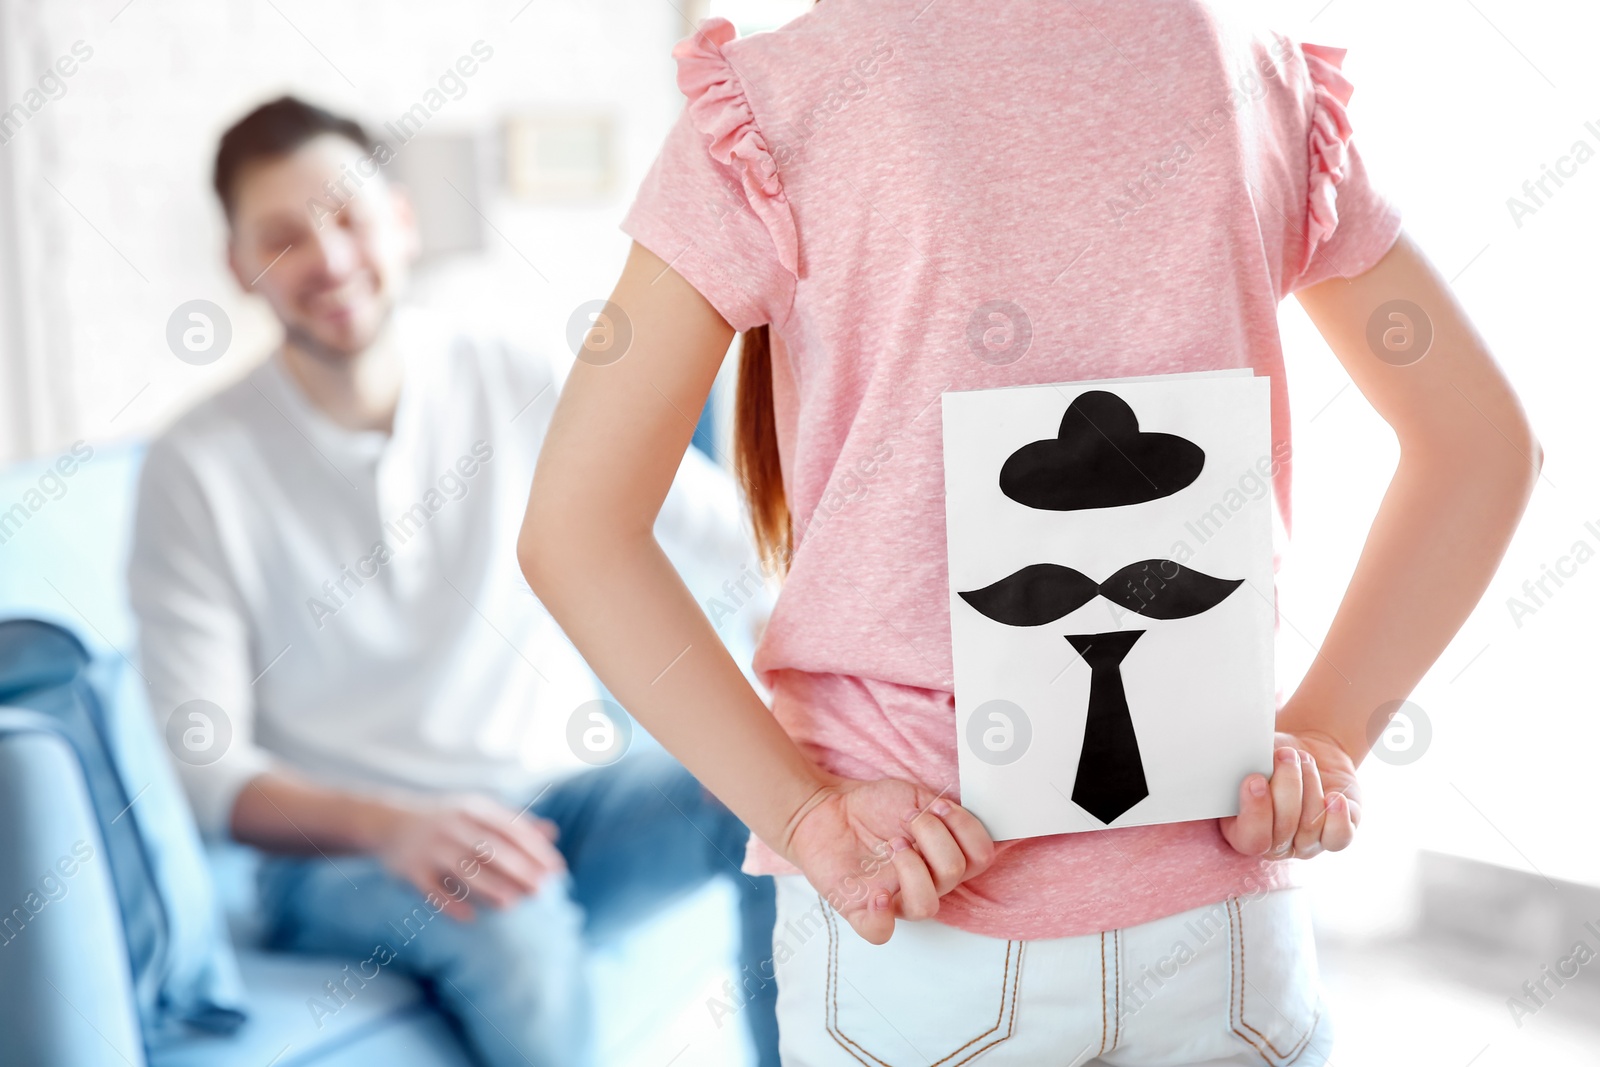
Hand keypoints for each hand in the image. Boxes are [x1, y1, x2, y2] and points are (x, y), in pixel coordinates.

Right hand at [370, 793, 565, 920]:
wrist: (389, 822)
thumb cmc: (447, 821)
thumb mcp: (478, 813)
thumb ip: (514, 823)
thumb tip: (553, 833)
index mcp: (474, 809)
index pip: (511, 829)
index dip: (536, 849)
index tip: (556, 869)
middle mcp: (453, 825)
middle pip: (491, 849)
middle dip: (518, 870)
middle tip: (541, 890)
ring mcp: (430, 847)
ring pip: (463, 869)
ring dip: (489, 887)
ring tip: (511, 904)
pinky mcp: (410, 869)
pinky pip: (432, 889)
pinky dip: (450, 903)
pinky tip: (470, 917)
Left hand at [780, 776, 995, 944]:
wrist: (830, 808)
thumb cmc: (875, 806)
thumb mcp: (915, 798)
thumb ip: (942, 812)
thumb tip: (958, 817)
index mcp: (944, 858)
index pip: (980, 858)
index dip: (966, 830)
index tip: (939, 807)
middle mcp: (927, 882)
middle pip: (954, 874)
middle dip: (932, 837)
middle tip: (907, 822)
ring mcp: (895, 899)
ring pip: (925, 906)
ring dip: (913, 868)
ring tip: (892, 845)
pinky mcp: (861, 910)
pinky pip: (880, 932)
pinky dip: (882, 916)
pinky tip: (877, 893)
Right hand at [1220, 730, 1361, 860]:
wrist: (1298, 757)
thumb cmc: (1265, 757)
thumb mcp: (1248, 760)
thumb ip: (1241, 767)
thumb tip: (1240, 760)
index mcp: (1243, 831)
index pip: (1250, 839)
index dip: (1255, 812)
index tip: (1255, 779)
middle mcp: (1274, 845)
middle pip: (1283, 830)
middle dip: (1287, 787)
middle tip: (1286, 755)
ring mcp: (1306, 844)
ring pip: (1310, 826)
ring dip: (1308, 784)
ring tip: (1303, 758)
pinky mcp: (1335, 835)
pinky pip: (1339, 837)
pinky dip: (1337, 816)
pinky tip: (1334, 797)